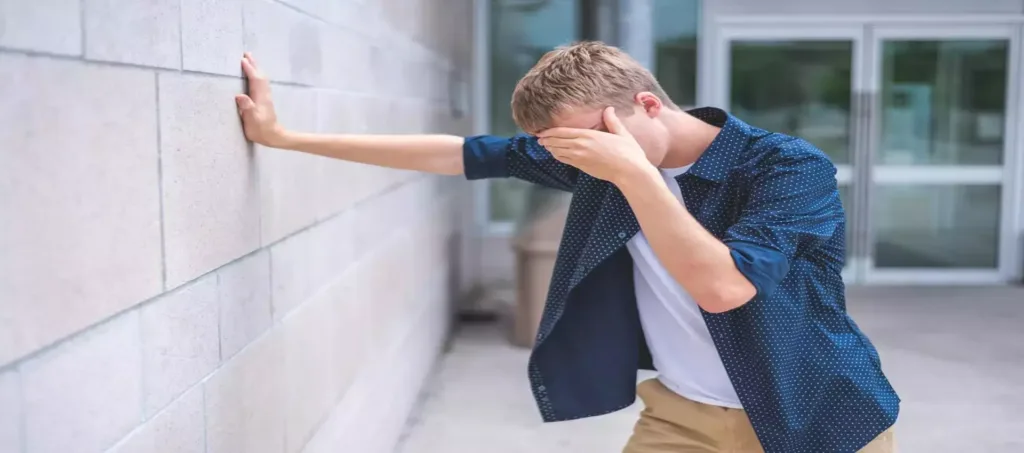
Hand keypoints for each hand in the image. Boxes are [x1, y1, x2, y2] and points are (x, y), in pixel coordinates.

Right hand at [235, 53, 285, 146]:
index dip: (249, 69)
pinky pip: (261, 84)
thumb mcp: (252, 120)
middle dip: (254, 64)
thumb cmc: (261, 130)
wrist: (274, 137)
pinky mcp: (265, 101)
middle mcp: (264, 95)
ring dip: (256, 68)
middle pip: (260, 76)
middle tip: (247, 53)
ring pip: (262, 79)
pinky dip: (258, 76)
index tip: (242, 59)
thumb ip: (247, 108)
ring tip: (250, 61)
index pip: (255, 80)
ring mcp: (266, 98)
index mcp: (260, 98)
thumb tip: (239, 96)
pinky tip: (255, 77)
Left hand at [537, 107, 655, 185]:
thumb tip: (609, 109)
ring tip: (544, 144)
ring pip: (558, 151)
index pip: (563, 132)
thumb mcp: (621, 133)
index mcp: (588, 135)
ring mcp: (580, 158)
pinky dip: (557, 156)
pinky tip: (555, 153)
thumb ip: (612, 121)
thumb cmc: (628, 152)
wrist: (629, 172)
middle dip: (546, 139)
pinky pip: (564, 160)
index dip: (550, 131)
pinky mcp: (582, 167)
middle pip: (557, 141)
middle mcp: (580, 146)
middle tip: (538, 137)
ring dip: (550, 147)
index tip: (542, 130)